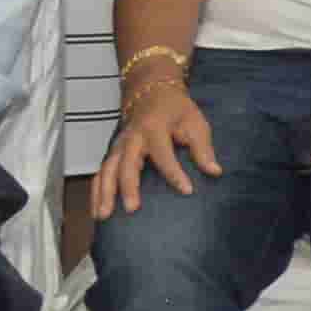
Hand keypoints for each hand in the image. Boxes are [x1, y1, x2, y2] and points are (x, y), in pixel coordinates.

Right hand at [89, 63, 217, 218]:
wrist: (152, 93)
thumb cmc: (176, 110)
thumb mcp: (195, 122)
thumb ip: (203, 148)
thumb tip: (214, 171)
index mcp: (154, 128)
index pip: (163, 154)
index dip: (175, 173)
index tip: (187, 190)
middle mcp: (132, 138)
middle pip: (126, 164)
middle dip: (128, 187)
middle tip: (132, 209)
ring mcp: (119, 146)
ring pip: (106, 170)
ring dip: (103, 193)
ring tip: (103, 216)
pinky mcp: (113, 153)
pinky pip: (100, 173)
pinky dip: (96, 192)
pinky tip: (96, 210)